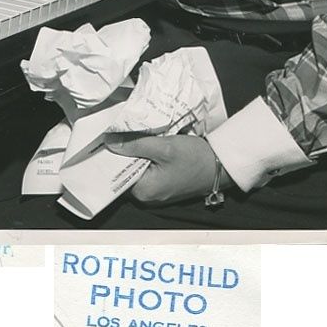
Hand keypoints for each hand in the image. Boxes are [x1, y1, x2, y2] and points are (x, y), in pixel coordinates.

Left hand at [104, 133, 231, 205]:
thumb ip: (135, 145)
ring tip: (135, 134)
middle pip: (125, 170)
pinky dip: (146, 155)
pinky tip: (148, 142)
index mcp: (144, 192)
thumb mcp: (164, 147)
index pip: (117, 172)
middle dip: (124, 151)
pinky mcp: (163, 183)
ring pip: (136, 167)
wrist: (219, 165)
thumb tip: (110, 142)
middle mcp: (147, 196)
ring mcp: (155, 190)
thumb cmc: (194, 159)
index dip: (112, 154)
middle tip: (121, 131)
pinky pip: (147, 168)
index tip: (107, 137)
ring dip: (136, 151)